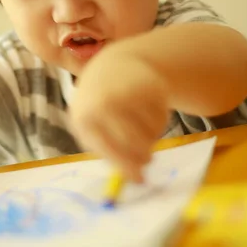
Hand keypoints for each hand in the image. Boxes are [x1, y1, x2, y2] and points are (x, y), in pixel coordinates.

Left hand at [69, 50, 169, 181]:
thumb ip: (109, 152)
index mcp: (85, 118)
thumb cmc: (99, 105)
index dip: (127, 167)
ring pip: (151, 132)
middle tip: (147, 159)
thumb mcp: (92, 126)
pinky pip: (161, 117)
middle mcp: (105, 103)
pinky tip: (148, 113)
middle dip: (143, 156)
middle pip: (133, 143)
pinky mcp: (148, 84)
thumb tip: (136, 179)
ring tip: (142, 130)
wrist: (113, 66)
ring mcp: (127, 92)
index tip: (140, 179)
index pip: (109, 149)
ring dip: (152, 138)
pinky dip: (159, 122)